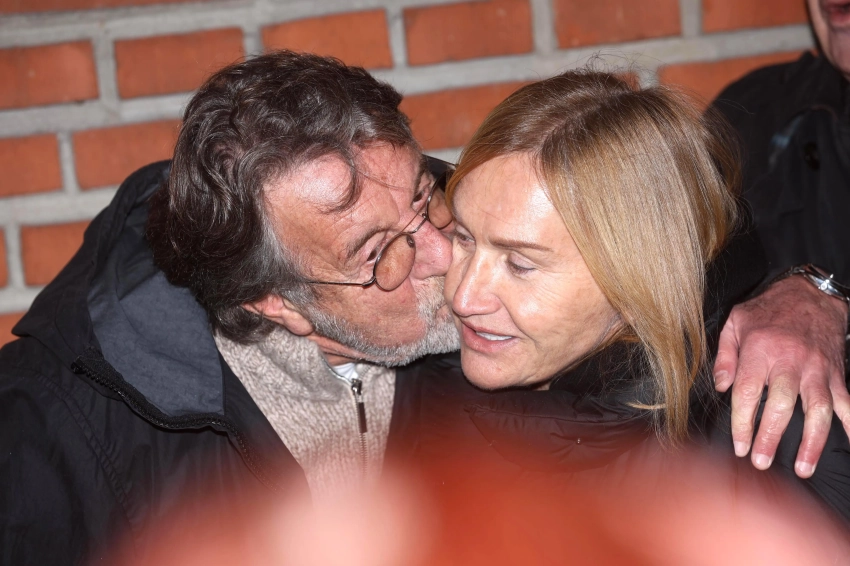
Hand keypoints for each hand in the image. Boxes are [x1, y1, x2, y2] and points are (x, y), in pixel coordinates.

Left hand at [714, 275, 848, 476]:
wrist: (811, 292)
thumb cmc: (768, 310)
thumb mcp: (735, 323)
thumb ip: (725, 356)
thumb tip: (722, 387)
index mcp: (760, 350)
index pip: (747, 392)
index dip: (742, 422)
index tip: (739, 445)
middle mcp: (790, 361)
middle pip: (781, 405)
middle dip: (770, 437)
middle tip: (761, 461)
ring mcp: (817, 369)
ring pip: (817, 409)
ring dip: (811, 441)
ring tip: (803, 467)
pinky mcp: (836, 373)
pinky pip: (847, 401)